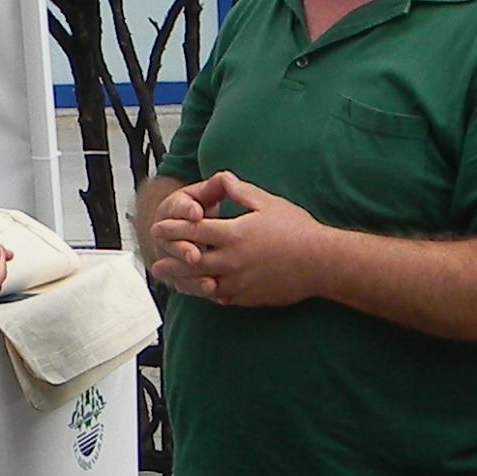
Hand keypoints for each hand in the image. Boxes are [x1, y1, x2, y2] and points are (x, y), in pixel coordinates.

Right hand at [139, 184, 216, 291]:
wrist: (183, 226)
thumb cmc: (198, 208)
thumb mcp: (205, 194)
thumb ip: (214, 187)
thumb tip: (225, 177)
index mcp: (172, 209)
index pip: (175, 208)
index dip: (185, 210)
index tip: (196, 212)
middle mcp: (166, 233)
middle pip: (171, 242)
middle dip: (182, 248)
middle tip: (195, 254)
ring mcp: (171, 255)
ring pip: (175, 267)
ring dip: (189, 275)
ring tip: (208, 281)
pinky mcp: (179, 273)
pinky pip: (185, 283)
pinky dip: (198, 288)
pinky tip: (213, 291)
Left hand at [159, 171, 336, 308]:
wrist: (321, 263)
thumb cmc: (298, 229)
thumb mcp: (268, 203)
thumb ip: (241, 191)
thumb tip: (223, 178)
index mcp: (235, 234)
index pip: (194, 231)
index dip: (173, 229)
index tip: (158, 228)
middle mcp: (232, 260)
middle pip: (191, 261)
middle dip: (170, 258)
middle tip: (155, 258)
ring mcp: (239, 282)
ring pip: (201, 283)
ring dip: (182, 280)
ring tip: (167, 278)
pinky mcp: (248, 297)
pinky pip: (220, 297)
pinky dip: (207, 293)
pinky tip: (200, 289)